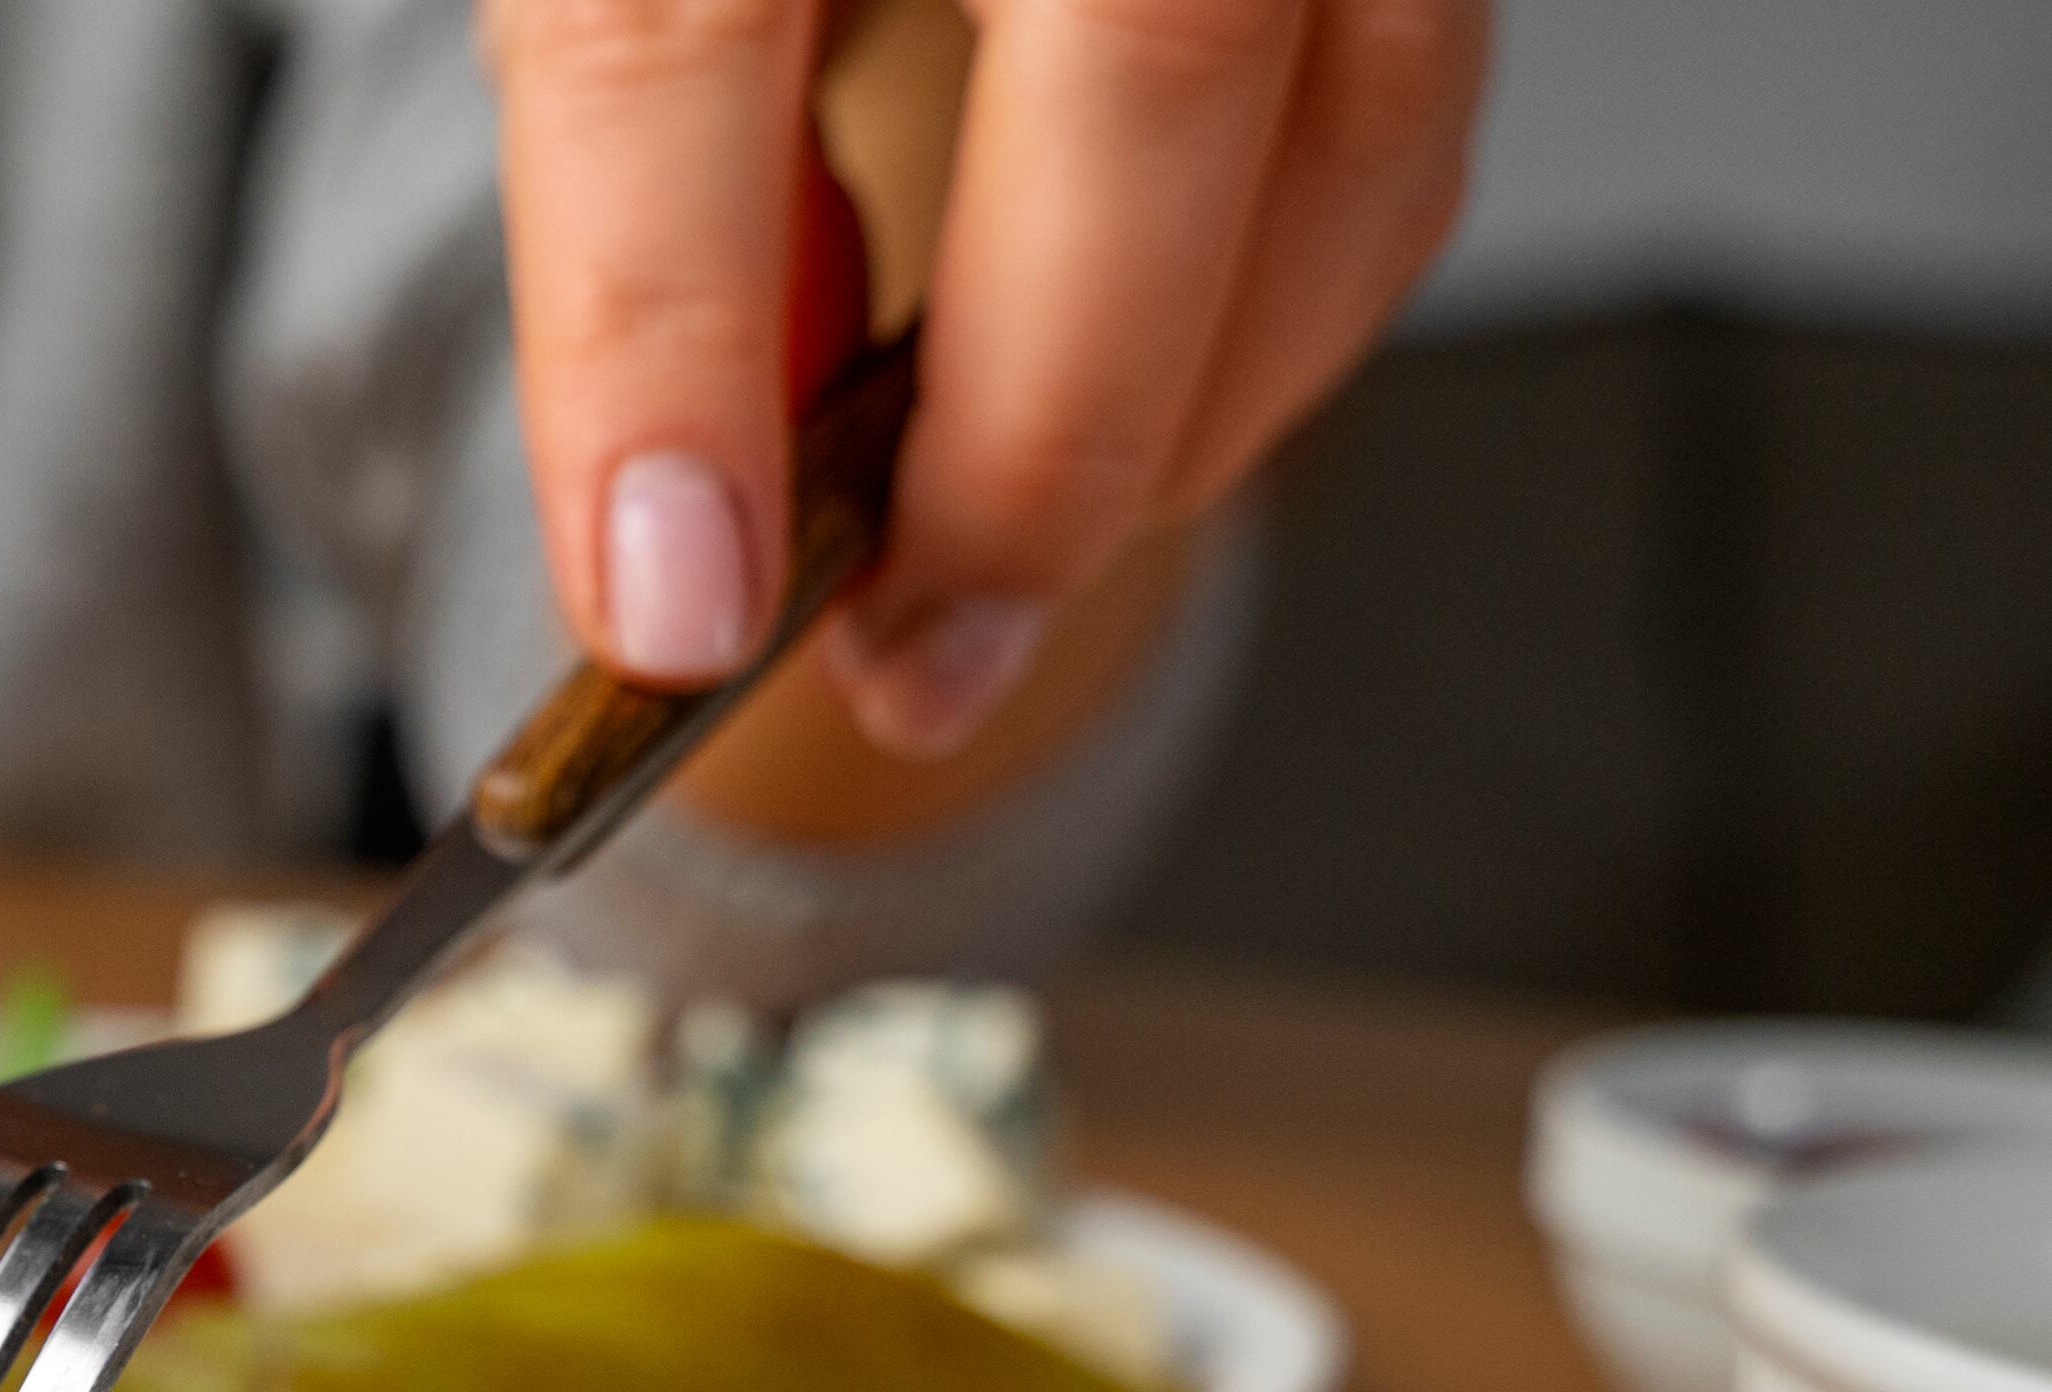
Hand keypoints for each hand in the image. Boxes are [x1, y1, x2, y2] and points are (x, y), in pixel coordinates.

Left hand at [484, 0, 1482, 759]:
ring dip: (1189, 401)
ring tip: (1009, 572)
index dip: (661, 339)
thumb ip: (650, 130)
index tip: (663, 598)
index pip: (676, 26)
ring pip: (1352, 100)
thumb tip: (698, 478)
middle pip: (1139, 58)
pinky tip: (1150, 403)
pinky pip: (1414, 95)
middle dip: (1028, 436)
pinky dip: (1290, 294)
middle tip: (908, 655)